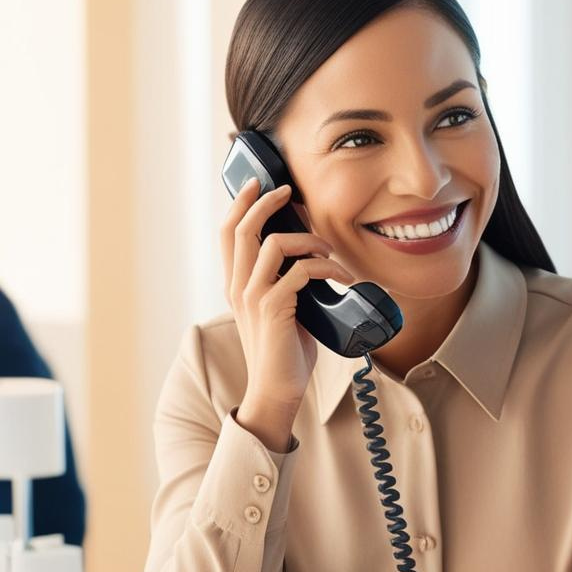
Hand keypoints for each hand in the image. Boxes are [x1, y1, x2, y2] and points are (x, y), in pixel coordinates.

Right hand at [220, 178, 354, 445]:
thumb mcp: (282, 307)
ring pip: (274, 245)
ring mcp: (255, 297)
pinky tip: (344, 278)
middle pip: (242, 230)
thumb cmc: (286, 348)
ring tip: (330, 252)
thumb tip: (311, 254)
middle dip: (266, 203)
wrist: (279, 387)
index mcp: (237, 284)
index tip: (258, 183)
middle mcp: (239, 287)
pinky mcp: (276, 309)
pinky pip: (301, 272)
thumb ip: (286, 281)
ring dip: (309, 240)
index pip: (227, 234)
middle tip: (290, 193)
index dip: (240, 204)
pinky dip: (327, 268)